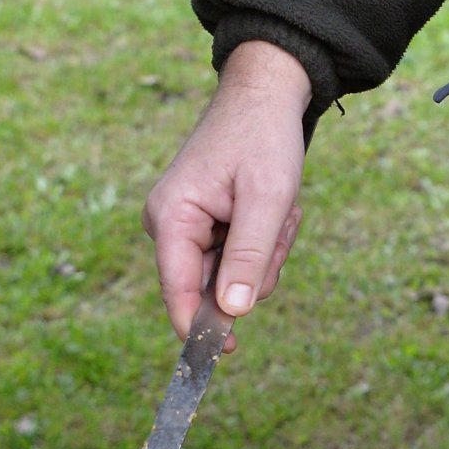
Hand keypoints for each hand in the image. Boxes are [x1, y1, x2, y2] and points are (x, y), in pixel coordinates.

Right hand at [142, 39, 312, 337]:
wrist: (265, 94)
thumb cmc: (263, 137)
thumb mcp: (267, 198)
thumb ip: (248, 256)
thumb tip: (232, 313)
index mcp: (170, 218)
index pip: (177, 291)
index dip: (200, 327)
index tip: (225, 354)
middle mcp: (167, 224)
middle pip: (213, 285)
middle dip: (257, 264)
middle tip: (281, 223)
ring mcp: (184, 225)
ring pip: (233, 273)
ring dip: (266, 249)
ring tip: (279, 208)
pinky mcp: (203, 223)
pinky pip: (238, 254)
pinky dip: (263, 238)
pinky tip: (272, 207)